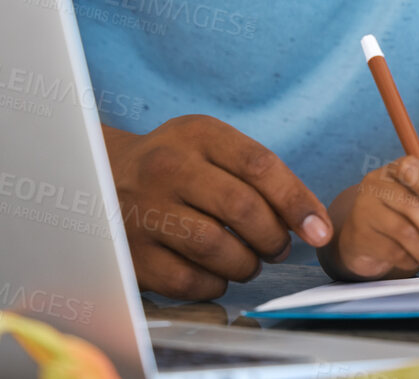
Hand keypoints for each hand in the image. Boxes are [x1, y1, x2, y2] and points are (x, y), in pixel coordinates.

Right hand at [103, 115, 331, 299]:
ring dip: (247, 263)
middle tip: (278, 247)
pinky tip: (218, 274)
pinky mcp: (131, 252)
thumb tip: (311, 221)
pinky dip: (215, 284)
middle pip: (241, 208)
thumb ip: (258, 173)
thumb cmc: (177, 164)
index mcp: (197, 134)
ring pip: (217, 248)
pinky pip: (188, 280)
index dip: (297, 201)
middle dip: (273, 237)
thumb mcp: (211, 145)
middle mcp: (167, 168)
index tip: (319, 229)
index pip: (259, 166)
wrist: (99, 174)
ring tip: (250, 261)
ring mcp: (144, 210)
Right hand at [326, 155, 418, 279]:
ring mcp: (363, 208)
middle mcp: (375, 184)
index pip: (410, 169)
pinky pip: (392, 251)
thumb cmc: (399, 214)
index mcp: (394, 170)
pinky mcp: (359, 235)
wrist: (363, 238)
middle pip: (410, 206)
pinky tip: (415, 262)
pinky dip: (410, 260)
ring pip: (403, 232)